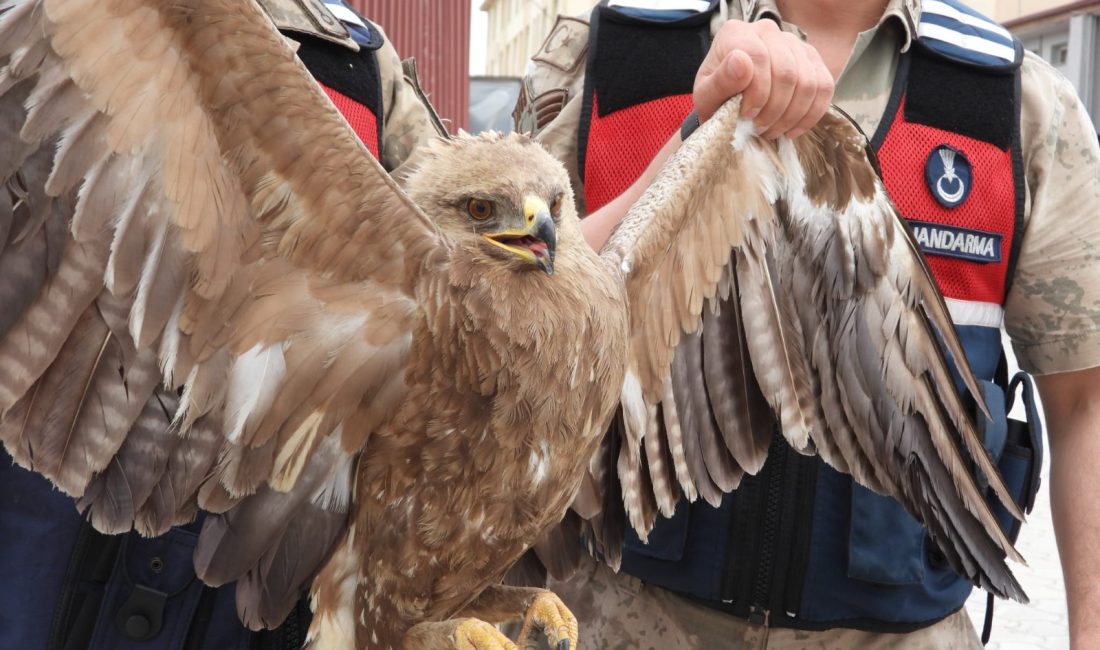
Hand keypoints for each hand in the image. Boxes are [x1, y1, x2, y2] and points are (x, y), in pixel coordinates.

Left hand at [693, 19, 833, 138]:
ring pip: (808, 82)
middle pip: (787, 72)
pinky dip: (810, 114)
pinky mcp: (812, 60)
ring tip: (771, 131)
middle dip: (774, 110)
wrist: (727, 104)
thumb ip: (719, 81)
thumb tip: (741, 62)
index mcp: (737, 34)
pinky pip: (824, 87)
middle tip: (759, 129)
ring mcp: (794, 44)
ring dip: (791, 116)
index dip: (757, 94)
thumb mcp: (706, 96)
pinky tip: (792, 130)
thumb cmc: (716, 99)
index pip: (759, 58)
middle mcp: (767, 31)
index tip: (746, 117)